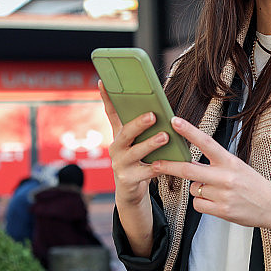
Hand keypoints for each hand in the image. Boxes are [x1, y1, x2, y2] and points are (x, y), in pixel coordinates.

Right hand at [100, 80, 166, 206]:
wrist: (129, 190)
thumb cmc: (138, 160)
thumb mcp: (136, 142)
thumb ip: (141, 126)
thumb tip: (155, 107)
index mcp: (119, 135)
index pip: (111, 113)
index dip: (107, 97)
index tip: (104, 81)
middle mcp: (116, 148)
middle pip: (125, 133)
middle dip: (138, 123)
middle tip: (153, 115)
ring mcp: (120, 164)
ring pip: (135, 152)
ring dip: (150, 144)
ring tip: (164, 136)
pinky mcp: (128, 179)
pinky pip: (145, 172)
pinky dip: (156, 167)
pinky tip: (165, 163)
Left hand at [152, 116, 270, 234]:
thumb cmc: (253, 184)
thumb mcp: (237, 166)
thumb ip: (215, 162)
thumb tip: (189, 162)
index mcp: (230, 161)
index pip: (206, 142)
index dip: (189, 131)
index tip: (174, 121)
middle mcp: (225, 177)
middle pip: (189, 169)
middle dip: (169, 166)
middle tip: (155, 163)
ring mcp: (223, 194)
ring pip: (194, 189)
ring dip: (198, 189)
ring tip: (217, 191)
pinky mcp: (222, 210)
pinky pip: (198, 204)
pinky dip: (202, 203)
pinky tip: (216, 202)